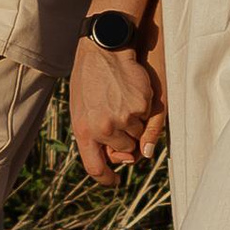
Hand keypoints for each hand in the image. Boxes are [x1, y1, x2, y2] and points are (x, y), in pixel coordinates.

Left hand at [69, 35, 164, 179]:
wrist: (103, 49)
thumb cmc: (89, 79)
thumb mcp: (81, 110)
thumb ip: (96, 137)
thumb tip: (124, 160)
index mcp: (84, 131)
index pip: (95, 168)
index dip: (107, 179)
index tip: (115, 181)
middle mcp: (104, 129)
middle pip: (124, 153)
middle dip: (124, 142)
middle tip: (117, 118)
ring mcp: (124, 118)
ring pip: (138, 137)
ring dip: (135, 125)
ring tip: (121, 100)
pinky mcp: (141, 106)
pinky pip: (148, 119)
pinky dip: (144, 110)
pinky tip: (131, 92)